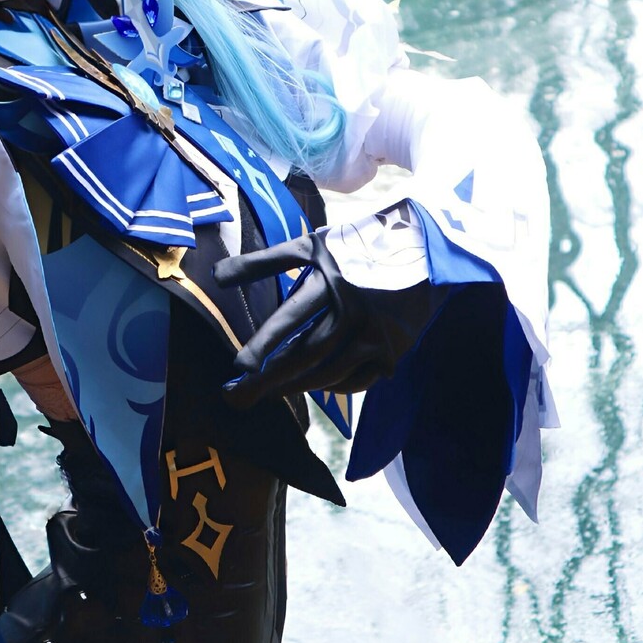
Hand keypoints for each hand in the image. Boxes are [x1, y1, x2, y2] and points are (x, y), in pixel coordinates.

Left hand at [213, 229, 449, 408]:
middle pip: (306, 354)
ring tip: (269, 393)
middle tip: (239, 396)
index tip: (237, 367)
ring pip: (330, 373)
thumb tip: (215, 276)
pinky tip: (311, 386)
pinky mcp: (393, 352)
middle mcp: (354, 311)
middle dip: (270, 379)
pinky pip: (357, 382)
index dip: (263, 345)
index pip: (291, 320)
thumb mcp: (311, 246)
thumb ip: (263, 262)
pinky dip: (332, 388)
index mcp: (332, 281)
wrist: (426, 250)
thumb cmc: (357, 245)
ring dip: (297, 386)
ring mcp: (376, 335)